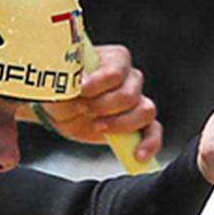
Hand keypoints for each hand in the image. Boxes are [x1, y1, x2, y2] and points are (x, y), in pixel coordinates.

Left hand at [33, 42, 162, 160]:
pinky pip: (154, 131)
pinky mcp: (137, 123)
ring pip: (145, 111)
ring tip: (98, 126)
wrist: (61, 107)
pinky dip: (149, 143)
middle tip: (83, 109)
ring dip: (120, 123)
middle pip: (130, 94)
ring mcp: (136, 101)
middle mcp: (129, 77)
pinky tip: (137, 155)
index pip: (116, 71)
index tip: (80, 90)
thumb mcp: (60, 79)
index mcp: (114, 59)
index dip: (99, 83)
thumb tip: (77, 80)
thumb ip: (68, 76)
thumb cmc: (62, 88)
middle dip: (103, 106)